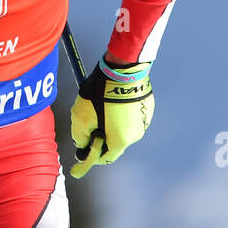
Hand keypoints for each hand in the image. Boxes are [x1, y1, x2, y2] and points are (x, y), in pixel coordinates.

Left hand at [69, 57, 153, 178]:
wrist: (121, 69)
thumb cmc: (100, 94)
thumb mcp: (81, 117)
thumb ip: (80, 137)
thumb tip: (83, 145)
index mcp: (121, 140)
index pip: (106, 157)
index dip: (92, 157)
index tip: (82, 153)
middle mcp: (136, 133)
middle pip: (115, 143)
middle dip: (101, 136)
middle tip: (90, 123)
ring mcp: (144, 119)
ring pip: (123, 128)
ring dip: (111, 124)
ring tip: (100, 107)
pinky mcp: (147, 107)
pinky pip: (131, 116)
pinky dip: (120, 113)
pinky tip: (111, 100)